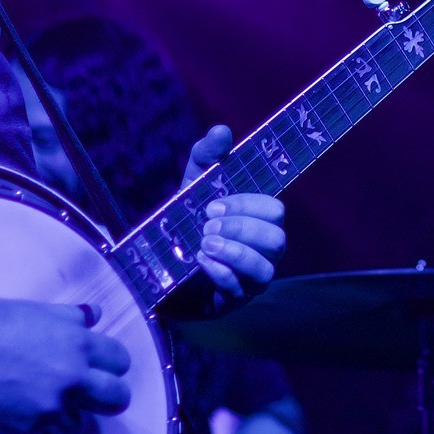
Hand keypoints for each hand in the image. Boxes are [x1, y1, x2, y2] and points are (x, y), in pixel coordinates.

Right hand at [0, 295, 131, 433]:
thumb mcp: (36, 312)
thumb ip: (71, 318)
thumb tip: (96, 315)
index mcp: (78, 342)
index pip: (120, 361)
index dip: (110, 367)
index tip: (97, 371)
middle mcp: (72, 375)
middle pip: (117, 399)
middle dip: (107, 400)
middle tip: (87, 399)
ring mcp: (52, 405)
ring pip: (81, 425)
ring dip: (66, 419)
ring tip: (40, 405)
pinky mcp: (29, 428)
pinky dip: (37, 428)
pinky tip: (16, 411)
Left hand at [182, 126, 285, 312]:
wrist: (157, 269)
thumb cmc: (185, 223)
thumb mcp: (192, 186)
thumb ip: (207, 156)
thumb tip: (222, 131)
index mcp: (256, 221)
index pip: (275, 210)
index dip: (247, 206)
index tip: (211, 205)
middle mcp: (261, 251)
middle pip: (276, 239)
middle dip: (241, 229)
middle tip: (207, 226)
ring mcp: (249, 279)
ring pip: (265, 269)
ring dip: (234, 253)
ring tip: (204, 245)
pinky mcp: (231, 302)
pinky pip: (238, 292)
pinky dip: (219, 274)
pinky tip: (199, 263)